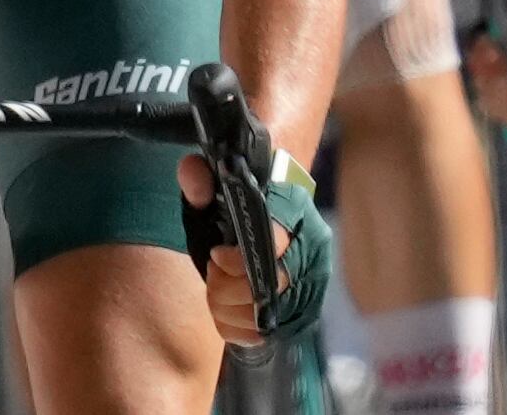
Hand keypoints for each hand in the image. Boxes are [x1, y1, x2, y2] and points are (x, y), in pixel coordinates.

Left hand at [176, 153, 331, 348]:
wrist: (261, 228)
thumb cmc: (236, 208)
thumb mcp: (214, 189)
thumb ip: (199, 178)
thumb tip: (192, 173)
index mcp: (294, 209)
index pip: (274, 239)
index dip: (238, 257)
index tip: (216, 255)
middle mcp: (314, 248)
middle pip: (274, 282)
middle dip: (229, 286)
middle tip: (213, 273)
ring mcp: (314, 284)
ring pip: (271, 313)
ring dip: (229, 309)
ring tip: (215, 292)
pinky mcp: (307, 312)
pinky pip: (270, 333)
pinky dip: (238, 330)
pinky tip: (225, 314)